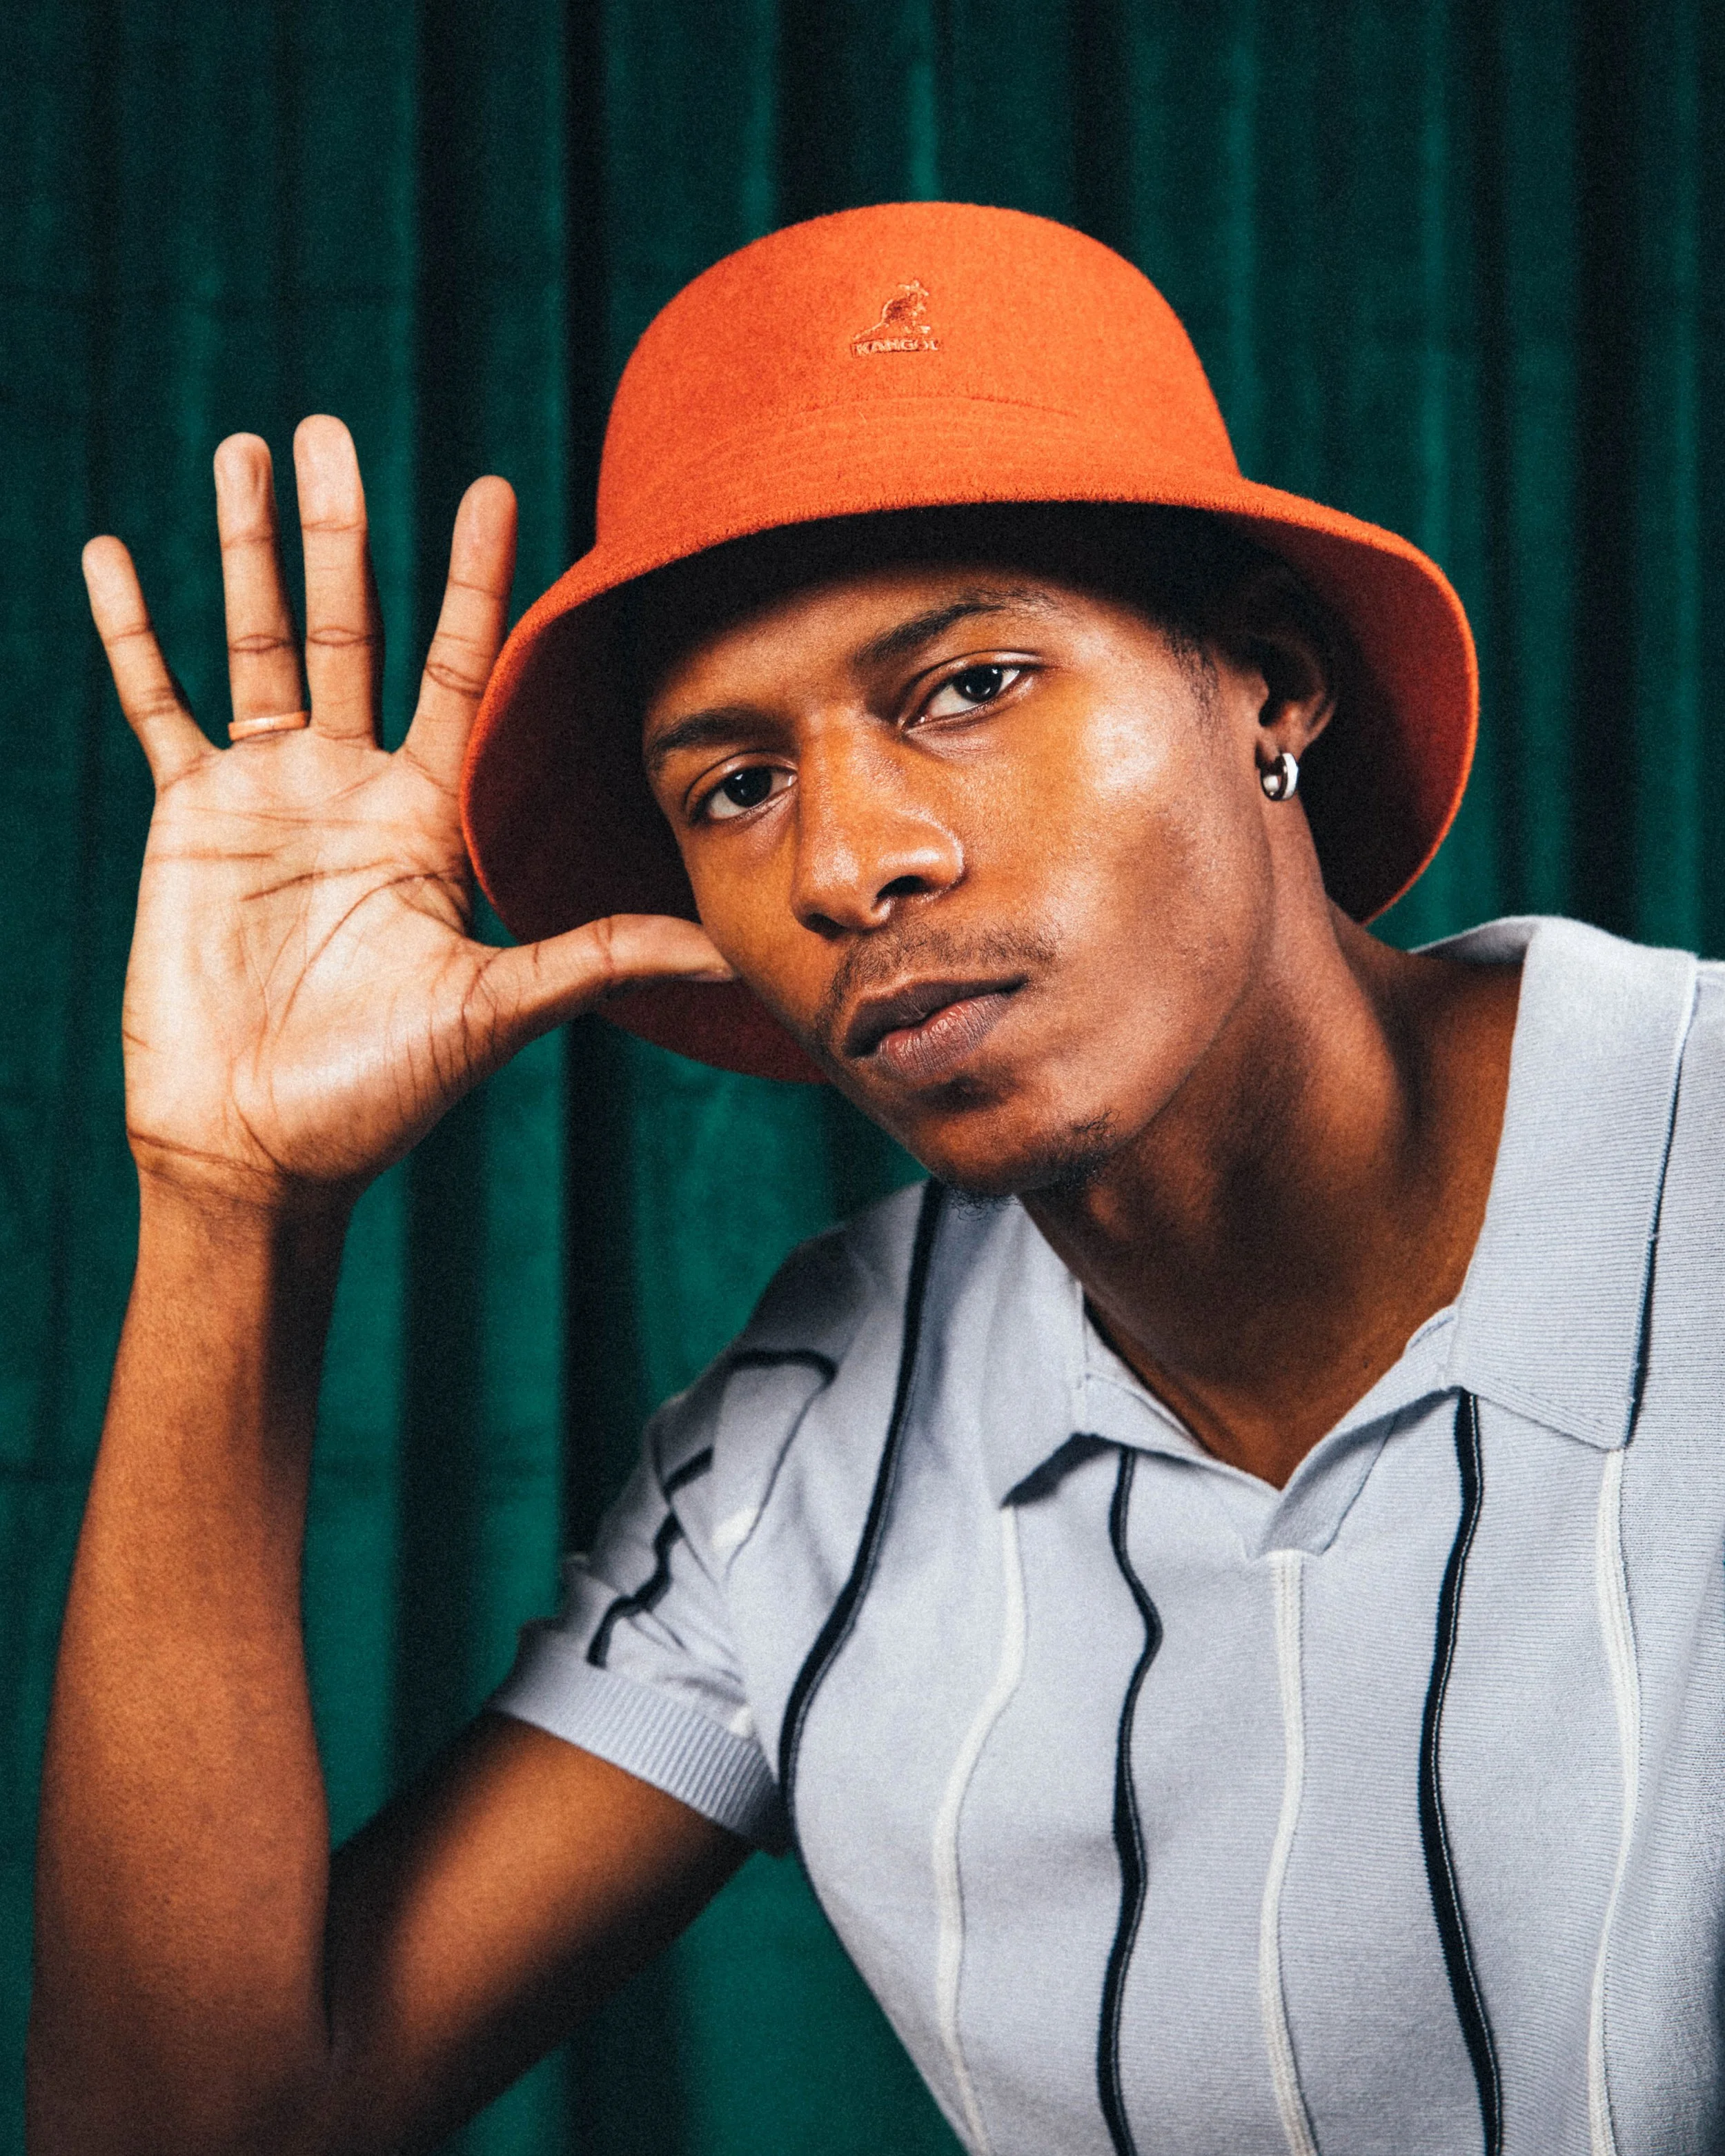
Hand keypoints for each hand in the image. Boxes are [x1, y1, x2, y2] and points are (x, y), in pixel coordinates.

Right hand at [86, 416, 729, 1213]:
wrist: (262, 1146)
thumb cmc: (381, 1092)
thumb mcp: (499, 1007)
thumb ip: (599, 956)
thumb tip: (725, 949)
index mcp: (430, 818)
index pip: (462, 671)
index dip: (477, 584)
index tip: (499, 489)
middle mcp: (352, 787)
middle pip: (353, 628)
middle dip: (344, 533)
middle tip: (337, 429)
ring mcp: (267, 794)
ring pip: (254, 640)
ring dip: (246, 548)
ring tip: (246, 446)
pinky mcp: (188, 818)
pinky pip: (155, 704)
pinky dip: (132, 633)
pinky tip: (111, 555)